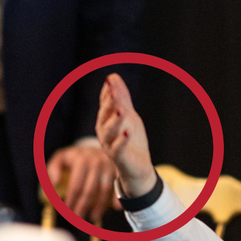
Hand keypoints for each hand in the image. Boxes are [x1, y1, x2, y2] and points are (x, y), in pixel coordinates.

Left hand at [47, 144, 117, 220]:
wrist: (94, 149)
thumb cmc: (75, 157)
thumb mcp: (61, 158)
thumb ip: (53, 168)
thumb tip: (55, 182)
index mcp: (81, 160)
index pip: (76, 185)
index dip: (71, 199)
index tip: (67, 209)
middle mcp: (96, 162)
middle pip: (89, 190)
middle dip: (83, 206)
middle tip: (77, 217)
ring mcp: (108, 166)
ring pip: (104, 190)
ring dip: (99, 206)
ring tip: (93, 217)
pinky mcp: (117, 170)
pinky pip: (118, 185)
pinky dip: (117, 197)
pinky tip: (116, 208)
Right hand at [95, 73, 156, 196]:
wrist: (137, 165)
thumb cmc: (131, 139)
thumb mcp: (129, 115)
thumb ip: (122, 98)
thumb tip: (113, 76)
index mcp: (106, 120)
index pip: (105, 103)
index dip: (108, 92)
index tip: (111, 80)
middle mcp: (104, 131)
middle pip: (105, 115)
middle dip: (109, 104)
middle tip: (114, 92)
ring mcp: (109, 144)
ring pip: (109, 132)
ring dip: (115, 121)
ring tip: (122, 111)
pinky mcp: (118, 157)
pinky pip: (118, 149)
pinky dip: (121, 141)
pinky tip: (127, 133)